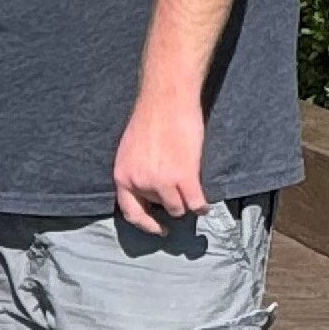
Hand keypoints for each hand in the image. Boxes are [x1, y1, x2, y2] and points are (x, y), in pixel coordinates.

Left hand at [111, 93, 207, 236]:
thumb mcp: (130, 150)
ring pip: (179, 208)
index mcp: (123, 175)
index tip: (159, 229)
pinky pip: (196, 203)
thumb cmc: (150, 119)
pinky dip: (202, 207)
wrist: (166, 100)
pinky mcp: (185, 177)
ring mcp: (162, 182)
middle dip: (170, 201)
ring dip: (187, 203)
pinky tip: (205, 205)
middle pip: (161, 207)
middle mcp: (140, 182)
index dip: (145, 225)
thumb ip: (136, 171)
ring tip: (194, 195)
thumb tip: (146, 191)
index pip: (131, 212)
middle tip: (180, 193)